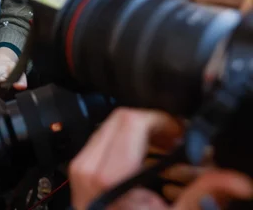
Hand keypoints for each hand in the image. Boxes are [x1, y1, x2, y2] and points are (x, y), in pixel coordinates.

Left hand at [70, 108, 252, 209]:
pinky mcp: (79, 172)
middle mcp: (89, 167)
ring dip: (140, 135)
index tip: (181, 131)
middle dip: (153, 125)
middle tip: (176, 139)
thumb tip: (236, 181)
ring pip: (110, 128)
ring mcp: (80, 168)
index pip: (131, 121)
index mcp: (109, 176)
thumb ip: (203, 196)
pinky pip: (102, 142)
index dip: (161, 120)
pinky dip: (126, 145)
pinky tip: (147, 161)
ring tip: (166, 152)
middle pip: (119, 119)